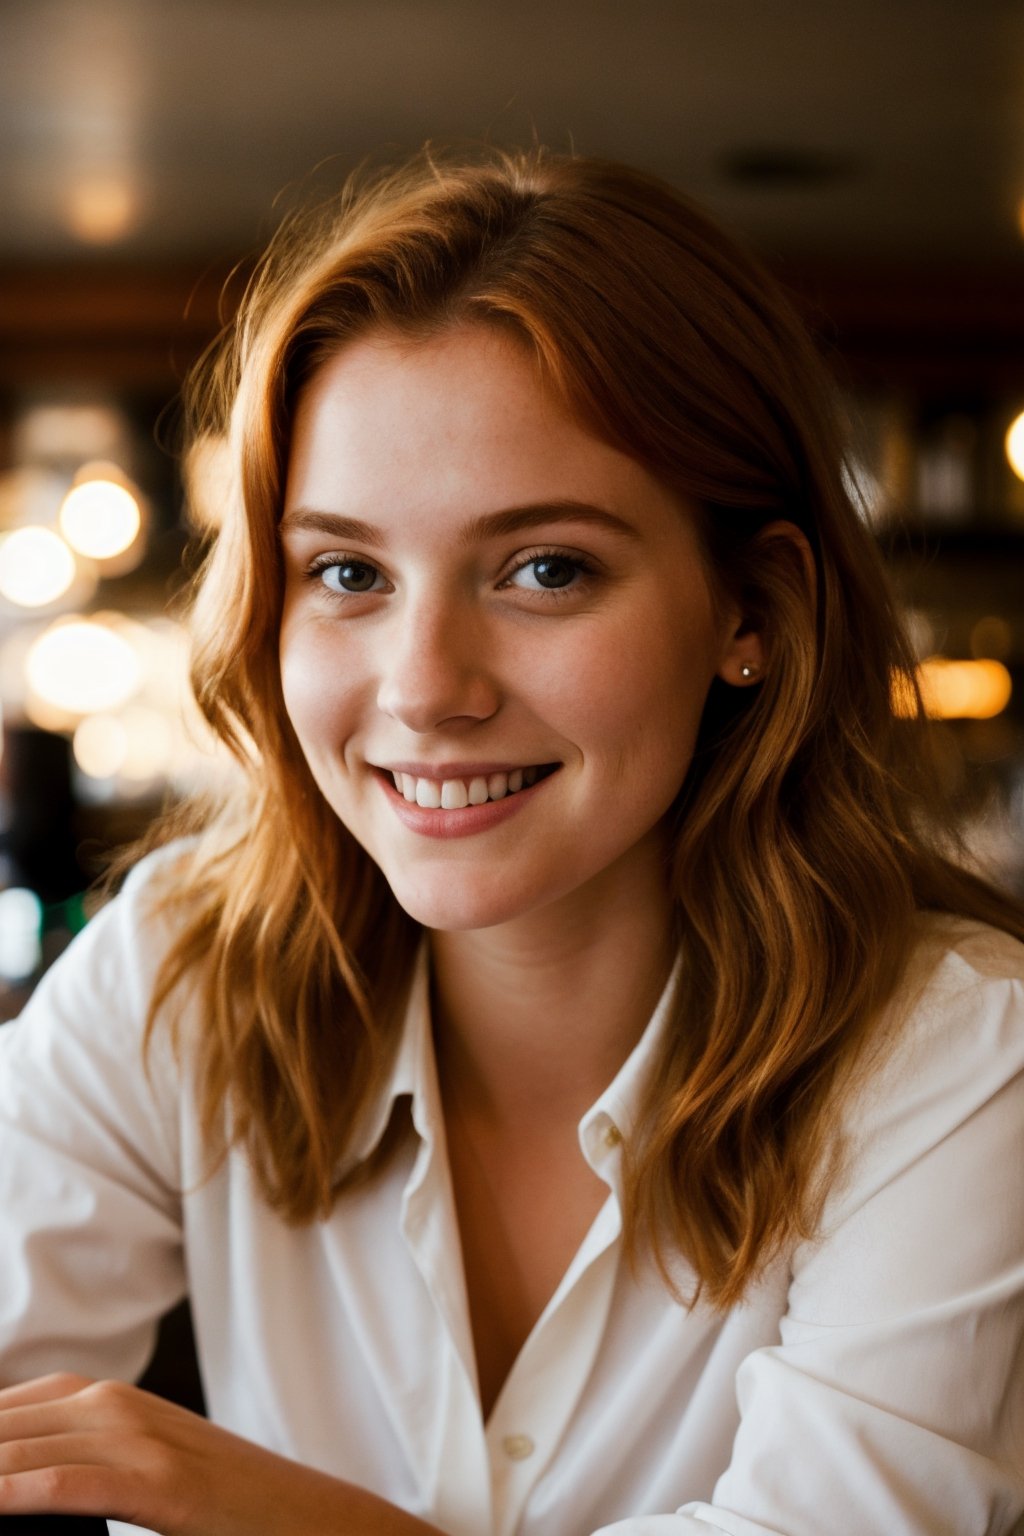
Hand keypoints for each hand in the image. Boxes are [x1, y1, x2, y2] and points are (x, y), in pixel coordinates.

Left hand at [0, 1375, 441, 1535]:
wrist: (309, 1516)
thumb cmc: (217, 1507)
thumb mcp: (133, 1473)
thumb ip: (68, 1467)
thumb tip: (13, 1480)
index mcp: (95, 1397)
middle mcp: (106, 1403)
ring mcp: (133, 1437)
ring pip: (13, 1454)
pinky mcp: (155, 1484)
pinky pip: (60, 1487)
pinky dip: (12, 1495)